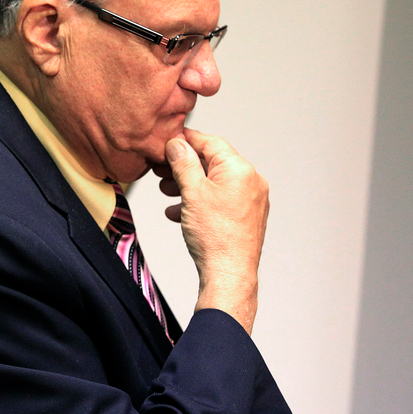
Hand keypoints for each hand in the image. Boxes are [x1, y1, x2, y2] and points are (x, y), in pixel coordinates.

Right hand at [161, 129, 268, 333]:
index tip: (168, 142)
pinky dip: (200, 201)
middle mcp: (251, 181)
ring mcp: (251, 200)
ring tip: (167, 191)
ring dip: (188, 185)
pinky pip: (220, 200)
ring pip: (214, 183)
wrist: (229, 273)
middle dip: (184, 166)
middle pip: (212, 163)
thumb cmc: (215, 236)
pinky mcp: (246, 217)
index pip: (210, 142)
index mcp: (240, 169)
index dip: (186, 140)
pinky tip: (180, 212)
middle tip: (161, 170)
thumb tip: (177, 144)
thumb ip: (183, 163)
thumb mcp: (192, 192)